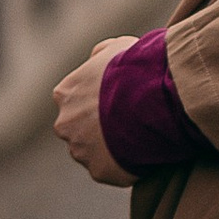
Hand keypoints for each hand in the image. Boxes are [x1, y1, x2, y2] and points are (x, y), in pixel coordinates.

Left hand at [53, 37, 137, 185]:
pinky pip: (114, 171)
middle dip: (101, 128)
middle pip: (80, 130)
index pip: (76, 100)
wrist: (153, 99)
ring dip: (113, 149)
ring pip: (94, 153)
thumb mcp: (119, 47)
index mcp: (66, 93)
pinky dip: (127, 166)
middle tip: (132, 121)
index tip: (121, 99)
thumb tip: (96, 59)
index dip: (99, 101)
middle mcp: (65, 124)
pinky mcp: (100, 171)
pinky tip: (147, 153)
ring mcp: (81, 151)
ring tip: (142, 138)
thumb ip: (101, 55)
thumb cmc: (138, 69)